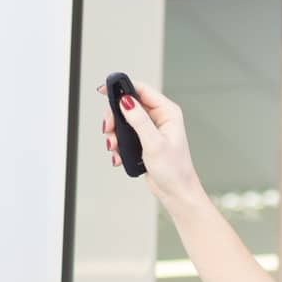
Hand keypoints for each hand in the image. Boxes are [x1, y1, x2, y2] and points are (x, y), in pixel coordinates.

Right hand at [96, 78, 205, 210]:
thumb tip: (126, 101)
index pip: (142, 90)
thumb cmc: (174, 171)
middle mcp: (160, 118)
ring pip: (124, 121)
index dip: (122, 88)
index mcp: (168, 112)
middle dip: (115, 117)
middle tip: (108, 129)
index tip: (105, 91)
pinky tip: (119, 156)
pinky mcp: (144, 141)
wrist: (176, 193)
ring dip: (115, 133)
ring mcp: (151, 130)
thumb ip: (139, 120)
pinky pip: (125, 135)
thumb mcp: (154, 143)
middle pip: (128, 105)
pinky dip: (118, 144)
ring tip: (114, 146)